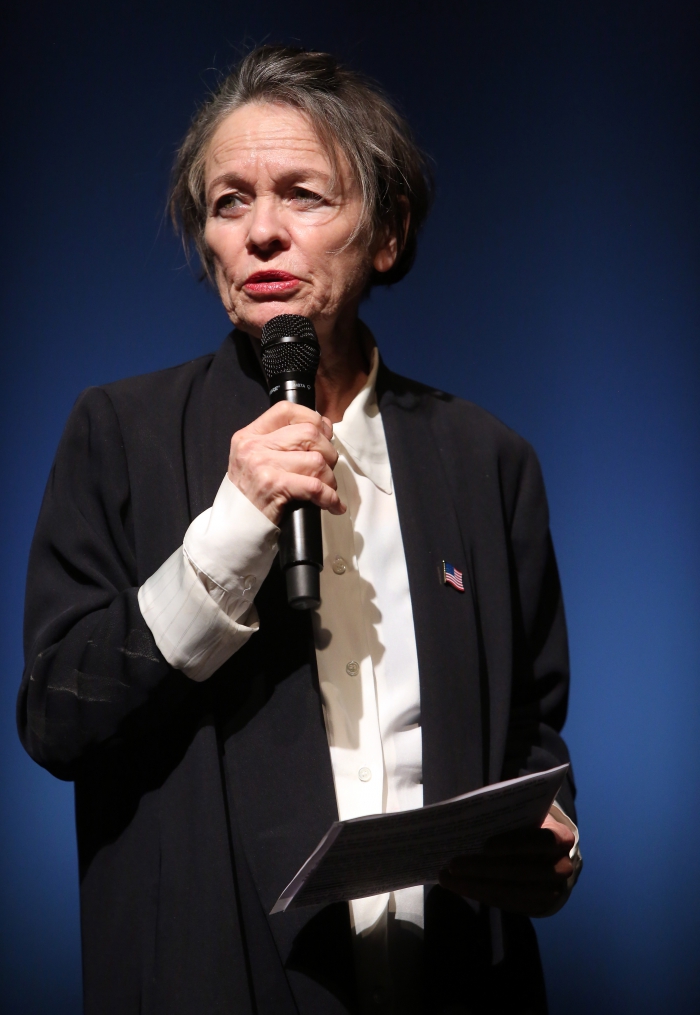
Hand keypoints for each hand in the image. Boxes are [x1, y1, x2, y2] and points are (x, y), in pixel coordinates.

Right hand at [228, 402, 344, 525]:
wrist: (233, 529)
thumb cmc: (252, 496)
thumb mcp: (257, 460)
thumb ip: (284, 442)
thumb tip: (324, 426)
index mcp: (250, 435)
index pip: (287, 410)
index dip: (312, 419)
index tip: (323, 436)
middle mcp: (254, 446)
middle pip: (308, 433)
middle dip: (328, 451)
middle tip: (327, 469)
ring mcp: (262, 465)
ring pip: (316, 460)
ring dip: (329, 478)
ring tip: (327, 490)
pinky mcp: (273, 486)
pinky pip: (315, 486)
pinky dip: (330, 497)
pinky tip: (332, 505)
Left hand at [438, 813, 574, 916]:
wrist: (548, 853)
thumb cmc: (528, 825)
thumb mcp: (524, 814)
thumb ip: (505, 813)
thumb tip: (466, 811)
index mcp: (562, 837)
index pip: (542, 841)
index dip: (515, 844)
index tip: (486, 845)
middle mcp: (562, 868)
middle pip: (521, 872)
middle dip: (483, 869)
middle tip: (453, 863)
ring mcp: (551, 892)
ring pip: (510, 892)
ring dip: (475, 885)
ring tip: (447, 877)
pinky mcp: (537, 907)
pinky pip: (506, 903)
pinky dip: (479, 894)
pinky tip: (458, 886)